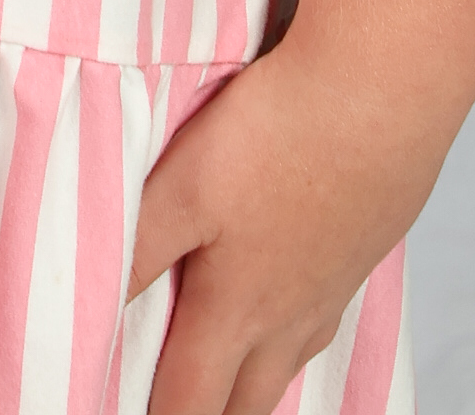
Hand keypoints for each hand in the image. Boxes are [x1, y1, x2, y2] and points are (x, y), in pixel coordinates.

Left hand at [124, 40, 444, 414]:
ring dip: (254, 386)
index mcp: (236, 310)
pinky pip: (324, 317)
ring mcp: (332, 286)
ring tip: (229, 385)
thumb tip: (93, 314)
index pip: (189, 403)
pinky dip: (296, 335)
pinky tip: (294, 305)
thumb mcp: (182, 188)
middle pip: (245, 404)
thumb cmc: (279, 135)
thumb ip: (134, 252)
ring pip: (289, 365)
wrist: (381, 91)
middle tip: (180, 408)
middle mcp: (289, 315)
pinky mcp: (363, 247)